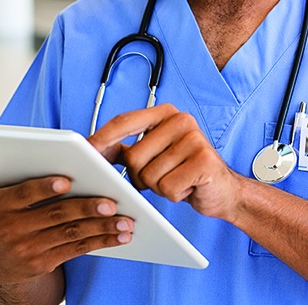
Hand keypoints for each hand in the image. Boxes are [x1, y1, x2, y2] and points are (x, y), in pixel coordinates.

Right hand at [0, 174, 133, 286]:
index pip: (23, 194)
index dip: (44, 188)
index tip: (66, 180)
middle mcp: (12, 229)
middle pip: (55, 215)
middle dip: (86, 208)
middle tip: (111, 202)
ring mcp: (29, 248)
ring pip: (71, 234)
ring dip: (101, 227)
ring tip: (126, 221)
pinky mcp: (45, 262)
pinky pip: (77, 249)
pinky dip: (102, 242)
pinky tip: (120, 236)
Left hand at [88, 105, 244, 220]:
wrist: (222, 190)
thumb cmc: (183, 172)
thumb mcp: (153, 155)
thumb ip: (126, 149)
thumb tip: (92, 149)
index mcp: (165, 113)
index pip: (125, 121)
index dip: (103, 138)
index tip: (85, 150)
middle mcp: (181, 120)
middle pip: (134, 157)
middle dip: (141, 177)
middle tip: (161, 177)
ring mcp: (195, 139)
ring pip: (150, 176)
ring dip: (159, 188)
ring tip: (177, 180)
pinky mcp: (204, 161)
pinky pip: (168, 188)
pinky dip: (174, 195)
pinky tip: (188, 187)